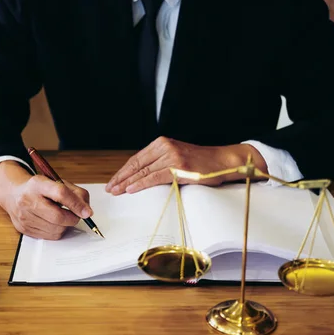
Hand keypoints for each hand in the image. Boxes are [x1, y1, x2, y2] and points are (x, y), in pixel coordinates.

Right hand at [0, 161, 91, 239]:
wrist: (14, 194)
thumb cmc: (40, 189)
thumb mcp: (57, 182)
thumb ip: (76, 193)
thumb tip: (87, 211)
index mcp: (37, 184)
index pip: (60, 193)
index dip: (77, 204)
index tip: (87, 212)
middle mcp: (27, 200)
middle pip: (58, 216)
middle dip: (73, 218)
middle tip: (76, 215)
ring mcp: (24, 216)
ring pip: (56, 229)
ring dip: (65, 226)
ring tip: (62, 216)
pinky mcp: (24, 228)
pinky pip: (50, 236)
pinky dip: (57, 230)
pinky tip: (53, 222)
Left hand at [105, 137, 266, 194]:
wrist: (223, 161)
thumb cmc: (201, 163)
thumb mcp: (177, 157)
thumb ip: (160, 162)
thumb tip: (141, 177)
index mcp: (162, 143)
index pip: (137, 158)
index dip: (123, 171)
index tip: (113, 181)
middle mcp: (165, 147)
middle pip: (136, 164)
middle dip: (121, 177)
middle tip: (109, 188)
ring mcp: (172, 156)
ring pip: (143, 171)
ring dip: (127, 182)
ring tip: (115, 191)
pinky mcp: (178, 167)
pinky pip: (154, 177)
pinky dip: (140, 184)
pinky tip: (130, 189)